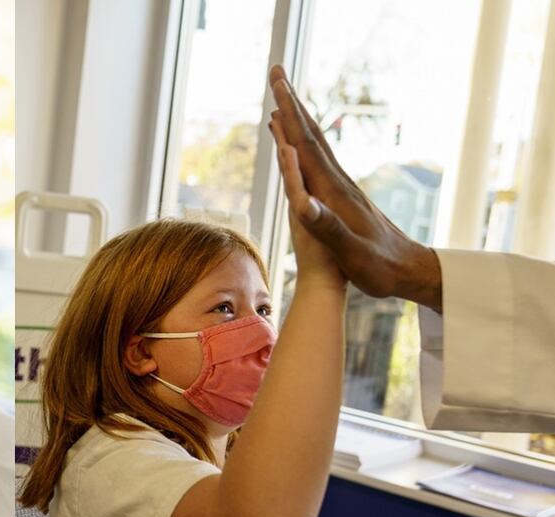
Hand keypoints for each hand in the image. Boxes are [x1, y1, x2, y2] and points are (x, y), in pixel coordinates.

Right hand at [267, 65, 442, 311]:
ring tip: (281, 103)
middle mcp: (338, 183)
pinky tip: (299, 146)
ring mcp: (342, 188)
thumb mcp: (353, 253)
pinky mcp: (343, 197)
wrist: (411, 270)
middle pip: (311, 135)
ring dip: (297, 121)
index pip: (307, 146)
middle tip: (277, 74)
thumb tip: (302, 203)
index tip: (276, 88)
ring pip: (315, 146)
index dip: (289, 117)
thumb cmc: (381, 267)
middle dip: (292, 104)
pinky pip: (317, 163)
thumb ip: (328, 228)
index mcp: (335, 192)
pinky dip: (304, 146)